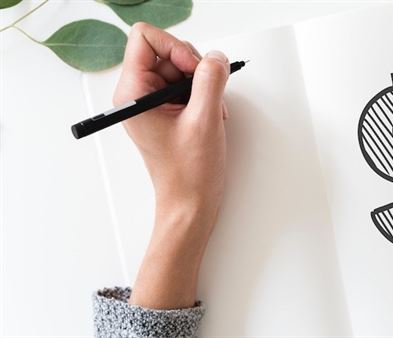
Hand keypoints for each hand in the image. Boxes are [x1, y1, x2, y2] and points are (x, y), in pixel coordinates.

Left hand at [113, 22, 229, 308]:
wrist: (190, 205)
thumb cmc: (188, 174)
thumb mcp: (204, 120)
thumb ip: (210, 80)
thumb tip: (216, 57)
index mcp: (133, 94)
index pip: (146, 39)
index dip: (176, 47)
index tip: (195, 69)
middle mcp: (138, 95)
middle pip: (167, 50)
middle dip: (194, 67)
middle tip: (206, 93)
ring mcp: (152, 103)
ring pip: (181, 67)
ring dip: (203, 84)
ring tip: (210, 111)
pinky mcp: (167, 111)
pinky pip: (187, 85)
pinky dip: (204, 94)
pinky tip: (210, 116)